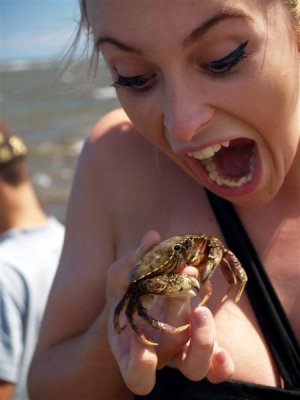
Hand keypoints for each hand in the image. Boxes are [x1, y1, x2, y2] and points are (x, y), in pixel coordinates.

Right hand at [106, 231, 234, 394]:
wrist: (139, 299)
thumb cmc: (125, 290)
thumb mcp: (121, 274)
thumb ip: (133, 259)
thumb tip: (153, 237)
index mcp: (131, 348)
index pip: (137, 376)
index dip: (140, 366)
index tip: (141, 343)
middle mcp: (157, 356)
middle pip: (170, 355)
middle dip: (178, 321)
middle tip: (186, 294)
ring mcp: (181, 353)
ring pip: (195, 366)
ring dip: (204, 338)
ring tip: (202, 307)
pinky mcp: (200, 346)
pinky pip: (217, 367)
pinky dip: (223, 361)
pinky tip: (222, 339)